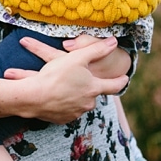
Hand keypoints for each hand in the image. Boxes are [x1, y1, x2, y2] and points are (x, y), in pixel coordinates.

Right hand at [0, 36, 128, 123]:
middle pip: (92, 93)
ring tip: (61, 85)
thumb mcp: (77, 57)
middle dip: (88, 86)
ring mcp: (76, 112)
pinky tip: (54, 95)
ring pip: (79, 101)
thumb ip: (97, 49)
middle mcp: (88, 102)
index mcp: (93, 87)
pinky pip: (66, 109)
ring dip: (74, 94)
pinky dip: (63, 102)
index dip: (120, 80)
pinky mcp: (63, 119)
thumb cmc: (56, 75)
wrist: (34, 97)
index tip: (125, 78)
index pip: (114, 85)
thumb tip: (113, 41)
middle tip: (79, 78)